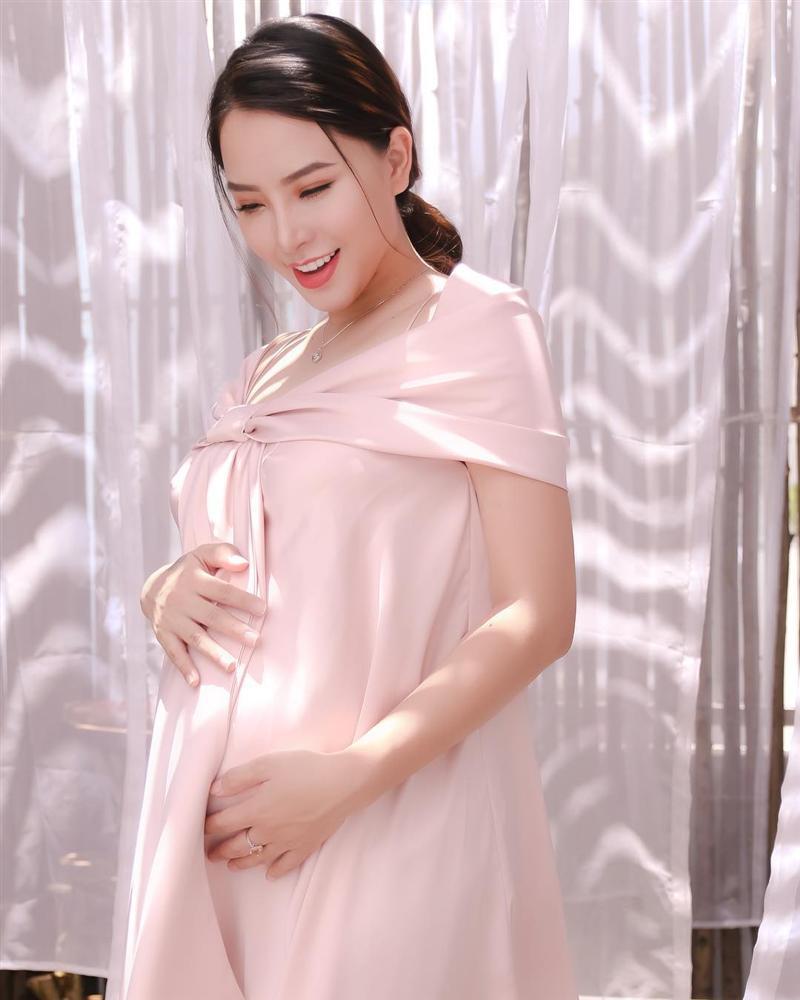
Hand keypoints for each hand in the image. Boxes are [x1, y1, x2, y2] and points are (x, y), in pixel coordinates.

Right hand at [140, 543, 266, 686]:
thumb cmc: (189, 571)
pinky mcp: (163, 634)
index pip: (222, 590)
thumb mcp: (202, 554)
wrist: (151, 587)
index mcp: (194, 579)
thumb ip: (223, 553)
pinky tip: (196, 682)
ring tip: (232, 667)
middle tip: (255, 640)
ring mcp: (171, 619)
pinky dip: (184, 668)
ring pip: (194, 637)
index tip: (263, 610)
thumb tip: (244, 564)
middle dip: (234, 629)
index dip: (242, 600)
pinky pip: (173, 652)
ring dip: (213, 653)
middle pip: (211, 616)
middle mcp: (181, 600)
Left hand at [204, 748, 366, 879]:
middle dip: (221, 850)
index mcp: (256, 810)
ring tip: (232, 865)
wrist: (343, 783)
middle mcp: (269, 831)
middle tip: (211, 854)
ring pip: (258, 858)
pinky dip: (276, 871)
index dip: (210, 826)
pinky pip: (287, 864)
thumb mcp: (269, 763)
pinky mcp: (306, 846)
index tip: (201, 828)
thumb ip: (240, 777)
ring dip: (242, 863)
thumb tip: (215, 790)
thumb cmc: (305, 769)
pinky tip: (269, 873)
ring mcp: (288, 842)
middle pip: (238, 845)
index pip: (224, 823)